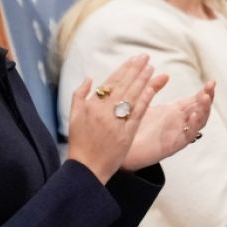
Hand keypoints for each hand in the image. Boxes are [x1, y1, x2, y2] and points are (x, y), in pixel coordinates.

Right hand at [66, 55, 161, 182]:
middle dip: (135, 70)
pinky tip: (152, 88)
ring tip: (151, 68)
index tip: (133, 59)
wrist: (86, 168)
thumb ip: (79, 95)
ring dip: (143, 80)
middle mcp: (104, 111)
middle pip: (123, 85)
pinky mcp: (127, 134)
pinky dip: (145, 99)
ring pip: (132, 96)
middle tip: (145, 57)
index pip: (110, 82)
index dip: (123, 69)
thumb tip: (89, 78)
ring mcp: (116, 122)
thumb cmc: (80, 143)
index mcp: (91, 105)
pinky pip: (138, 112)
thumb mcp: (74, 116)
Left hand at [122, 81, 214, 169]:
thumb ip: (153, 88)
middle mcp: (179, 122)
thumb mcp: (144, 102)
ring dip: (204, 110)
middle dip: (207, 97)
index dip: (204, 91)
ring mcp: (178, 133)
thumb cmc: (133, 126)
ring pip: (199, 122)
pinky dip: (194, 125)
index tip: (211, 82)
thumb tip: (165, 75)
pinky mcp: (173, 144)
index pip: (195, 100)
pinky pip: (188, 135)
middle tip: (211, 86)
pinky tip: (195, 115)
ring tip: (205, 98)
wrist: (122, 148)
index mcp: (174, 111)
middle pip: (201, 109)